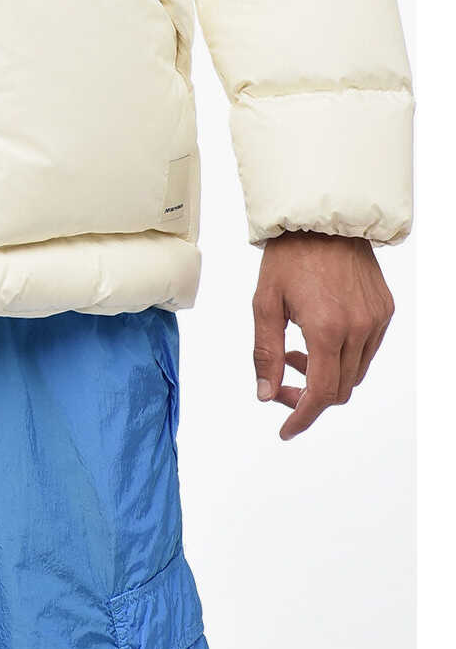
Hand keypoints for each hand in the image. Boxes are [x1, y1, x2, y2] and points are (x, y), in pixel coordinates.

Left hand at [252, 231, 394, 440]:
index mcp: (326, 329)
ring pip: (354, 373)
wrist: (321, 219)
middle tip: (280, 381)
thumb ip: (265, 353)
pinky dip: (343, 356)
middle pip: (338, 389)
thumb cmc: (288, 256)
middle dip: (308, 396)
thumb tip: (266, 394)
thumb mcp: (264, 303)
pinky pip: (366, 350)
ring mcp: (375, 320)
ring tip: (296, 352)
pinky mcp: (384, 310)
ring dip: (325, 376)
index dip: (301, 416)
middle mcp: (358, 329)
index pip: (320, 394)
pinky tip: (318, 337)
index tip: (286, 429)